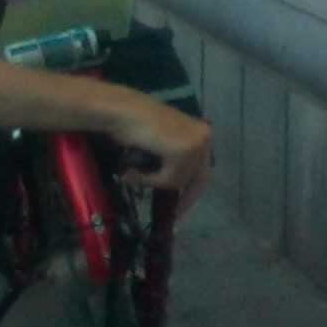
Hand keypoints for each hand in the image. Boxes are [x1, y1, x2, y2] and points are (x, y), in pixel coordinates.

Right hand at [104, 88, 212, 205]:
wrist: (122, 112)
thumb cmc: (135, 126)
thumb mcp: (163, 144)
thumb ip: (175, 161)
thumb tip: (177, 187)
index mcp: (202, 133)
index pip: (203, 170)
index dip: (193, 192)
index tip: (183, 209)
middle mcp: (204, 137)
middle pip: (197, 179)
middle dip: (184, 197)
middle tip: (175, 214)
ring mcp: (196, 143)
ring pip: (179, 181)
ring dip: (155, 182)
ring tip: (135, 171)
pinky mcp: (183, 151)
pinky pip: (169, 179)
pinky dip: (150, 179)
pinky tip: (135, 169)